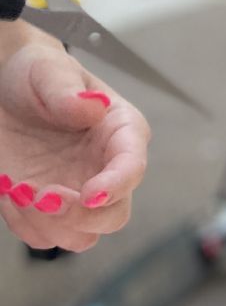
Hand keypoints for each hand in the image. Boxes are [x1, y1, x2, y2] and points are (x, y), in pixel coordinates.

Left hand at [0, 39, 149, 250]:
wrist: (4, 90)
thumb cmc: (37, 74)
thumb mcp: (48, 70)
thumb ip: (68, 90)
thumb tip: (92, 109)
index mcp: (121, 133)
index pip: (132, 168)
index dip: (116, 186)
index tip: (89, 194)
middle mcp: (105, 169)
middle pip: (114, 216)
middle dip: (81, 216)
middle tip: (44, 195)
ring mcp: (77, 192)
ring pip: (81, 235)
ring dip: (49, 224)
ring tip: (19, 190)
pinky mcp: (47, 208)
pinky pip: (42, 235)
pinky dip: (25, 223)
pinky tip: (10, 190)